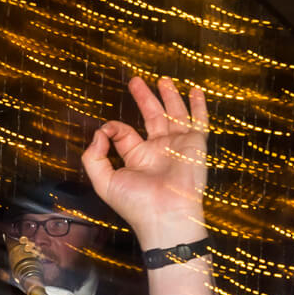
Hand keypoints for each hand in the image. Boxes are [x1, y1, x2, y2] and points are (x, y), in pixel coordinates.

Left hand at [83, 77, 208, 247]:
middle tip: (136, 81)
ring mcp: (177, 146)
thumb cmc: (135, 203)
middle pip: (150, 117)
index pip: (124, 133)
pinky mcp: (195, 145)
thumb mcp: (103, 181)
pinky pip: (199, 121)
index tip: (106, 131)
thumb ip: (94, 157)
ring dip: (169, 96)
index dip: (113, 127)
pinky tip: (195, 90)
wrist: (166, 215)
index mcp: (136, 157)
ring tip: (162, 79)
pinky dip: (198, 106)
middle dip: (143, 98)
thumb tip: (99, 132)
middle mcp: (157, 150)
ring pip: (173, 114)